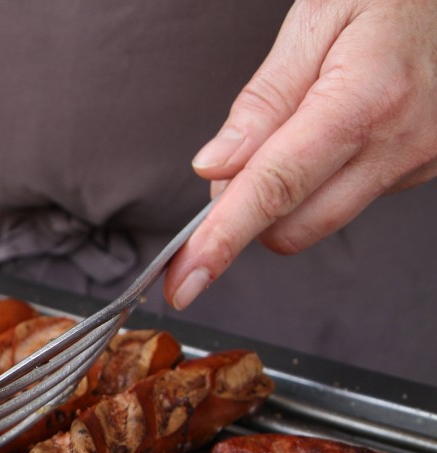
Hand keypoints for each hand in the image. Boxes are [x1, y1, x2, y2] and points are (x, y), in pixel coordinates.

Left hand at [164, 0, 436, 308]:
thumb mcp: (317, 17)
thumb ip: (263, 100)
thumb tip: (215, 166)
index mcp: (366, 100)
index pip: (274, 190)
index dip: (221, 241)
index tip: (184, 280)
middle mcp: (400, 143)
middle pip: (292, 227)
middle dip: (248, 210)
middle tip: (240, 154)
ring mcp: (419, 161)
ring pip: (320, 219)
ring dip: (288, 195)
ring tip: (301, 122)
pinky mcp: (424, 169)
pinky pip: (351, 197)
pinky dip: (323, 178)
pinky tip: (339, 126)